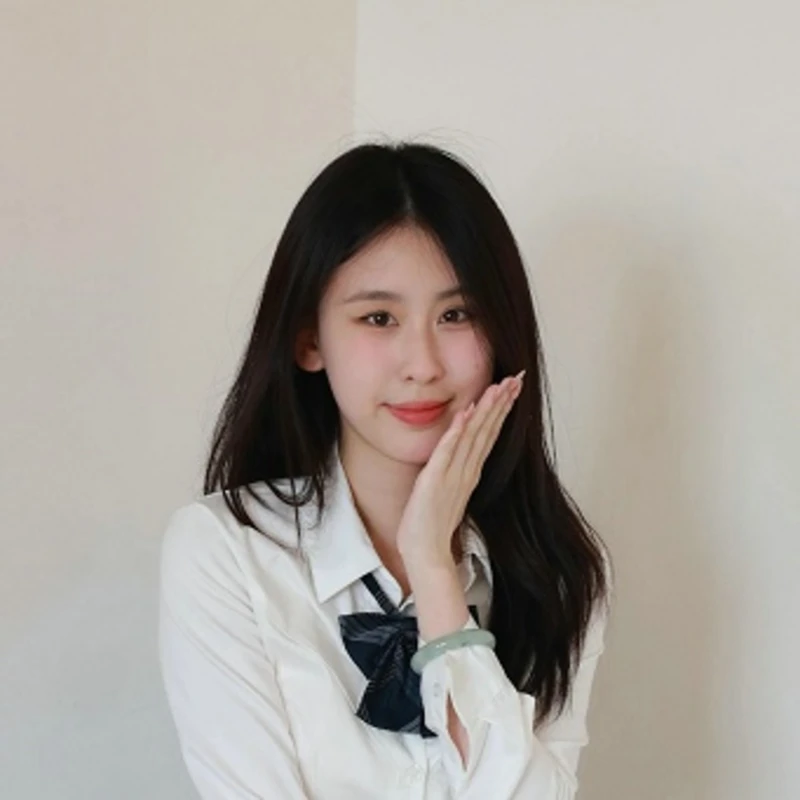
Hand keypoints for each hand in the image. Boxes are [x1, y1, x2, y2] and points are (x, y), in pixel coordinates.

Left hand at [396, 370, 524, 565]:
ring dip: (486, 410)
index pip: (490, 433)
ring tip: (498, 387)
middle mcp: (466, 470)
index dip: (502, 409)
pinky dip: (457, 432)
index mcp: (470, 471)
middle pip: (487, 430)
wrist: (425, 552)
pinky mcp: (435, 481)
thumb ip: (457, 469)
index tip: (513, 387)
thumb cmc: (432, 523)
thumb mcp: (447, 489)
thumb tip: (462, 450)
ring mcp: (453, 475)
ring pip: (473, 436)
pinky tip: (465, 413)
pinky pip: (447, 452)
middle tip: (517, 378)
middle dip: (502, 402)